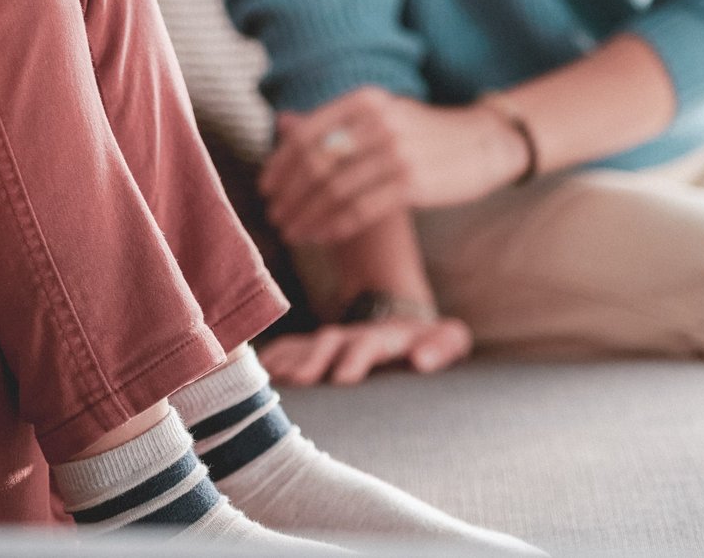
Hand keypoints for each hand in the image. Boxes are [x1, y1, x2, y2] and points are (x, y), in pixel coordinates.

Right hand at [258, 316, 471, 384]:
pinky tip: (253, 372)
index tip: (344, 379)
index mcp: (386, 336)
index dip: (355, 357)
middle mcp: (353, 335)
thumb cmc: (431, 341)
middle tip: (301, 381)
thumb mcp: (449, 338)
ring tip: (269, 380)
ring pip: (304, 345)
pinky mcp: (316, 346)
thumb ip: (443, 345)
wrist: (404, 322)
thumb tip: (421, 360)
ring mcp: (332, 339)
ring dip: (287, 361)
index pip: (368, 342)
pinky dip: (271, 359)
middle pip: (330, 341)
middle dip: (313, 359)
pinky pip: (288, 349)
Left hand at [260, 86, 523, 245]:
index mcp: (363, 101)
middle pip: (315, 166)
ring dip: (307, 216)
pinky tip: (321, 236)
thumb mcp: (380, 113)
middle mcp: (376, 122)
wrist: (484, 141)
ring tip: (292, 232)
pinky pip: (360, 210)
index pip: (306, 136)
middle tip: (275, 217)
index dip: (280, 166)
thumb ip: (334, 122)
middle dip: (290, 196)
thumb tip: (283, 125)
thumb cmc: (423, 132)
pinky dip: (334, 225)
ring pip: (334, 191)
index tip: (266, 190)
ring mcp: (395, 152)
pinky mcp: (412, 183)